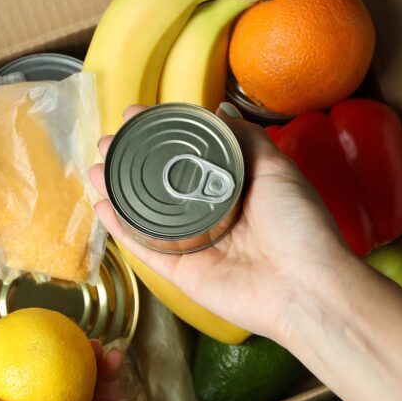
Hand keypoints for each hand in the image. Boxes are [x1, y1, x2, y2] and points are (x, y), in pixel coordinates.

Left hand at [0, 342, 169, 400]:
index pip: (1, 398)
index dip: (5, 367)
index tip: (16, 337)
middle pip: (40, 389)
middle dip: (48, 360)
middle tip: (60, 333)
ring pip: (76, 390)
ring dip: (84, 364)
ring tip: (93, 341)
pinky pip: (104, 398)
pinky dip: (108, 377)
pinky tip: (114, 356)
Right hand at [90, 103, 357, 343]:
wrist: (306, 288)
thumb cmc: (300, 227)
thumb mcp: (278, 169)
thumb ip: (247, 141)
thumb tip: (220, 112)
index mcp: (235, 188)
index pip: (189, 156)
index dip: (160, 135)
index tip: (134, 115)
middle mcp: (212, 214)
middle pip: (161, 185)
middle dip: (130, 163)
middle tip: (107, 143)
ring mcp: (195, 245)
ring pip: (147, 216)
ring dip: (118, 193)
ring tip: (95, 169)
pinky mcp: (183, 275)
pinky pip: (146, 250)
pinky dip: (123, 230)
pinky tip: (103, 207)